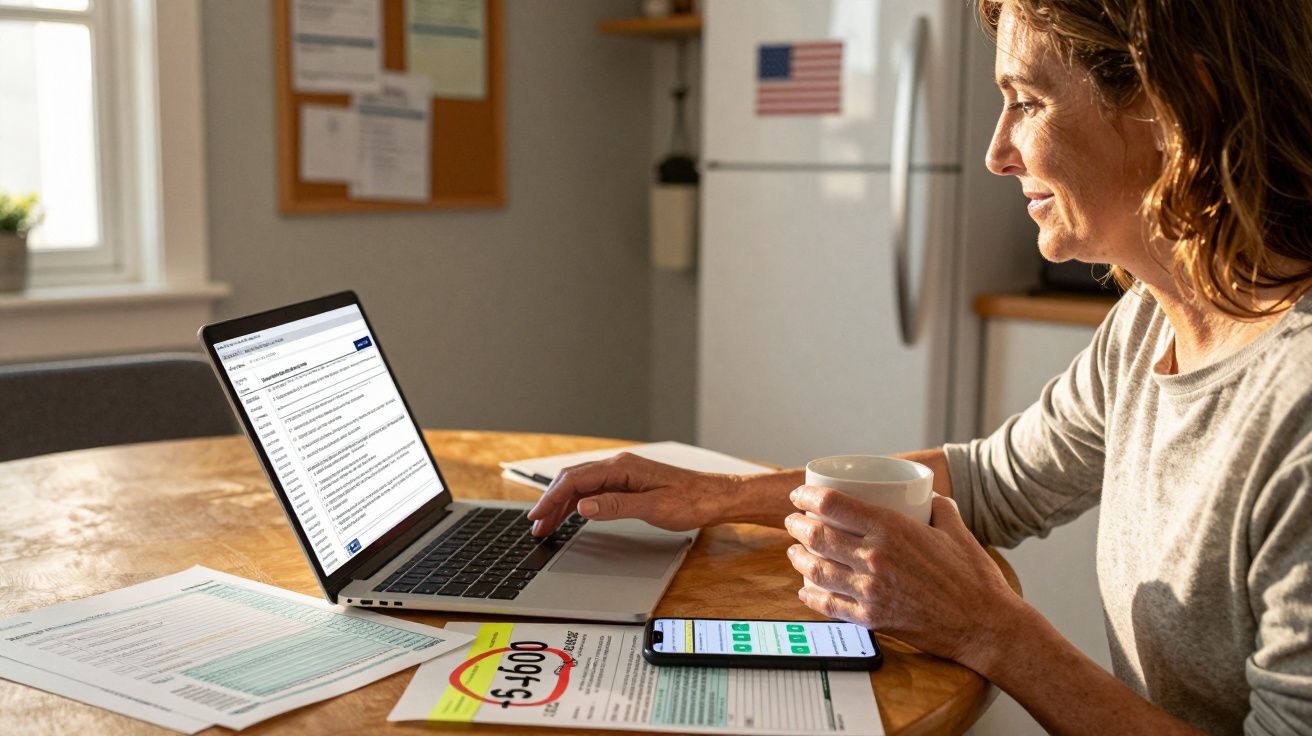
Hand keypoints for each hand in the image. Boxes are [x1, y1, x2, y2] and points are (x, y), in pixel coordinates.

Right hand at [526, 453, 737, 535]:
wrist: (715, 497)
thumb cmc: (691, 501)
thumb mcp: (653, 508)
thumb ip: (616, 506)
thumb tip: (584, 506)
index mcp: (623, 467)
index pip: (576, 480)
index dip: (552, 498)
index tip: (537, 515)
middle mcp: (620, 466)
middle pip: (573, 480)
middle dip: (551, 502)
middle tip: (536, 525)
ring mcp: (624, 474)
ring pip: (582, 486)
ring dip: (562, 504)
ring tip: (546, 525)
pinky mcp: (629, 483)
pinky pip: (595, 490)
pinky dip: (578, 503)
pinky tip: (570, 515)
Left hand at [784, 486, 1024, 671]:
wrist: (984, 625)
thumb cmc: (973, 577)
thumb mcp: (955, 528)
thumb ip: (937, 506)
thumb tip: (926, 496)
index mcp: (891, 529)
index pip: (832, 505)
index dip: (807, 497)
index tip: (799, 497)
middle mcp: (874, 558)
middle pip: (817, 536)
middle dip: (797, 525)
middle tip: (793, 522)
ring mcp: (870, 591)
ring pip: (816, 570)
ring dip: (797, 558)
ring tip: (793, 551)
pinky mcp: (872, 619)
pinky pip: (829, 606)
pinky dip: (811, 596)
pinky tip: (805, 589)